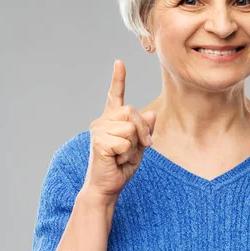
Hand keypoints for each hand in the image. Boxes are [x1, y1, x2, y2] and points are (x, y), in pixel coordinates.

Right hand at [83, 59, 155, 204]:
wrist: (107, 187)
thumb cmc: (120, 167)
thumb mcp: (139, 147)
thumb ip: (144, 131)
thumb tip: (151, 115)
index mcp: (111, 120)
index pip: (115, 95)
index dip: (118, 79)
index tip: (119, 62)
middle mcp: (102, 121)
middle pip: (132, 111)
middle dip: (142, 131)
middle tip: (137, 149)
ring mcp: (98, 130)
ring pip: (130, 127)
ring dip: (133, 146)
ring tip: (122, 156)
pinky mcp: (98, 141)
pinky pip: (125, 141)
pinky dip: (127, 154)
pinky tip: (116, 160)